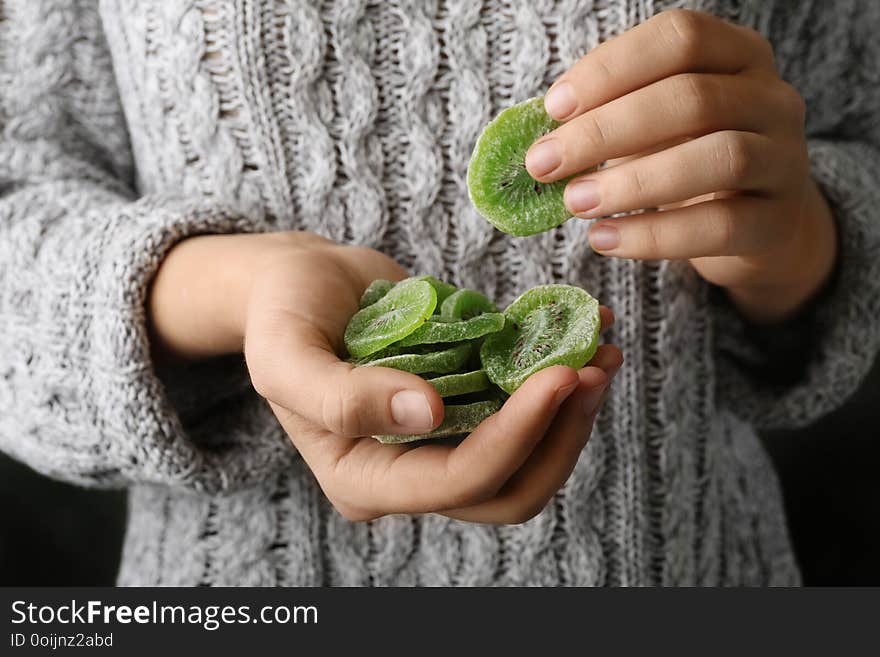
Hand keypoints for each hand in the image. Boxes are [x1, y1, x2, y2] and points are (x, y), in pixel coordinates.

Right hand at [266, 330, 619, 524]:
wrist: (299, 282)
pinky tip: (583, 339)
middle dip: (560, 435)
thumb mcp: (284, 354)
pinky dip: (557, 381)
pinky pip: (522, 412)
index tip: (558, 375)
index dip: (516, 436)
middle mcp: (408, 474)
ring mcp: (440, 444)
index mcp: (363, 479)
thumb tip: (426, 413)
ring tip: (601, 351)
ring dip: (571, 412)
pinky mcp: (464, 408)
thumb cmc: (281, 314)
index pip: (458, 482)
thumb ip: (340, 397)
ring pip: (529, 458)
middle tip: (593, 369)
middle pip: (510, 488)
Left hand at [525, 9, 836, 323]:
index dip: (612, 68)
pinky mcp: (776, 223)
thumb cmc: (689, 162)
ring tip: (575, 203)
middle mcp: (772, 99)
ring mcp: (785, 160)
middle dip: (605, 131)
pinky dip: (652, 235)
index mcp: (738, 55)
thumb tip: (541, 140)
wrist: (759, 228)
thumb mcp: (654, 128)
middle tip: (545, 163)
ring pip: (717, 158)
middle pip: (690, 98)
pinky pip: (719, 226)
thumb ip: (610, 118)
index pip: (680, 38)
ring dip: (632, 182)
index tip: (554, 108)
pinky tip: (603, 240)